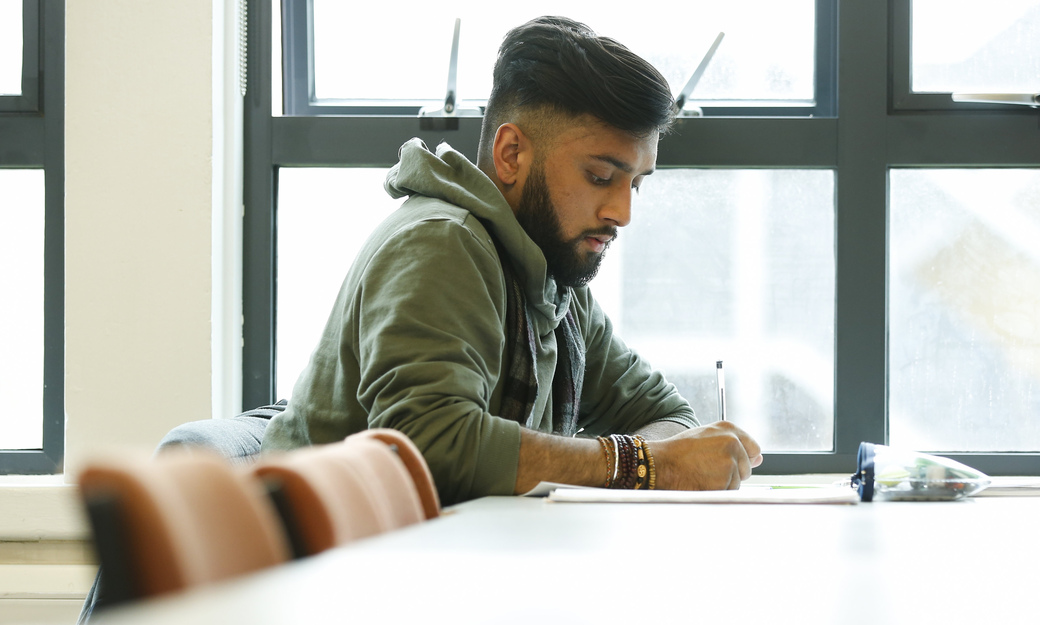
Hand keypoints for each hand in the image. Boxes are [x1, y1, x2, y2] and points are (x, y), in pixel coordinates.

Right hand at [648, 422, 762, 490]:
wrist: (660, 464)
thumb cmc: (679, 452)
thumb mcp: (707, 437)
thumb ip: (734, 444)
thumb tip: (759, 459)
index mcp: (729, 429)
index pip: (753, 448)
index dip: (742, 459)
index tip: (726, 462)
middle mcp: (733, 443)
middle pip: (746, 469)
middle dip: (732, 474)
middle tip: (706, 468)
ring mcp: (729, 463)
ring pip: (737, 483)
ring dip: (722, 484)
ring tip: (701, 475)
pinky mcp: (724, 482)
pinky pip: (727, 494)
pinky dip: (716, 493)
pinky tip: (700, 483)